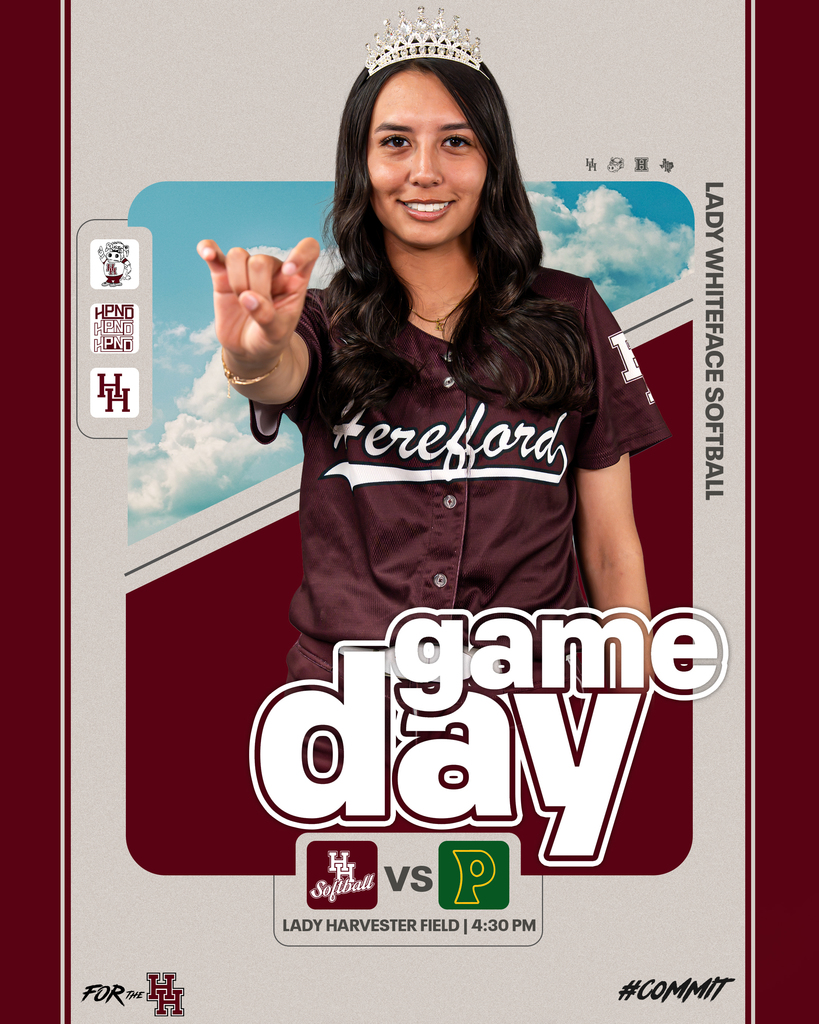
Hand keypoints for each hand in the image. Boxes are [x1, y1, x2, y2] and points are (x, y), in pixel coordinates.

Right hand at [196, 237, 320, 371]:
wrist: (248, 350)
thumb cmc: (269, 339)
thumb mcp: (276, 334)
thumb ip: (267, 317)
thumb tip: (248, 298)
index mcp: (295, 280)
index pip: (308, 250)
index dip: (300, 253)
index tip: (289, 271)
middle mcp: (272, 270)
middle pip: (261, 260)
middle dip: (255, 288)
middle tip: (255, 309)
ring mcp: (246, 270)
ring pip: (238, 255)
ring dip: (237, 282)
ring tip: (241, 301)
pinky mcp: (224, 275)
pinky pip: (216, 254)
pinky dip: (209, 250)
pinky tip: (207, 253)